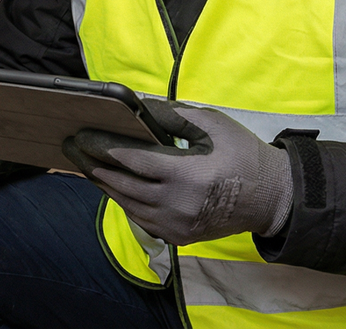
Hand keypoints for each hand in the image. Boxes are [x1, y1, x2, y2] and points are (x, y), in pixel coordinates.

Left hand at [62, 99, 292, 245]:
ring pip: (127, 205)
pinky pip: (141, 218)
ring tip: (86, 165)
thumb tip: (137, 108)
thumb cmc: (243, 155)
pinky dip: (124, 201)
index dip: (103, 147)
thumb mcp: (213, 125)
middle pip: (122, 185)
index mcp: (188, 176)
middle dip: (93, 165)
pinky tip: (112, 186)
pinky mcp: (179, 237)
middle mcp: (178, 205)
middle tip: (72, 148)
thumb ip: (173, 116)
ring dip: (105, 185)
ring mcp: (177, 225)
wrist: (272, 198)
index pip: (133, 161)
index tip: (81, 136)